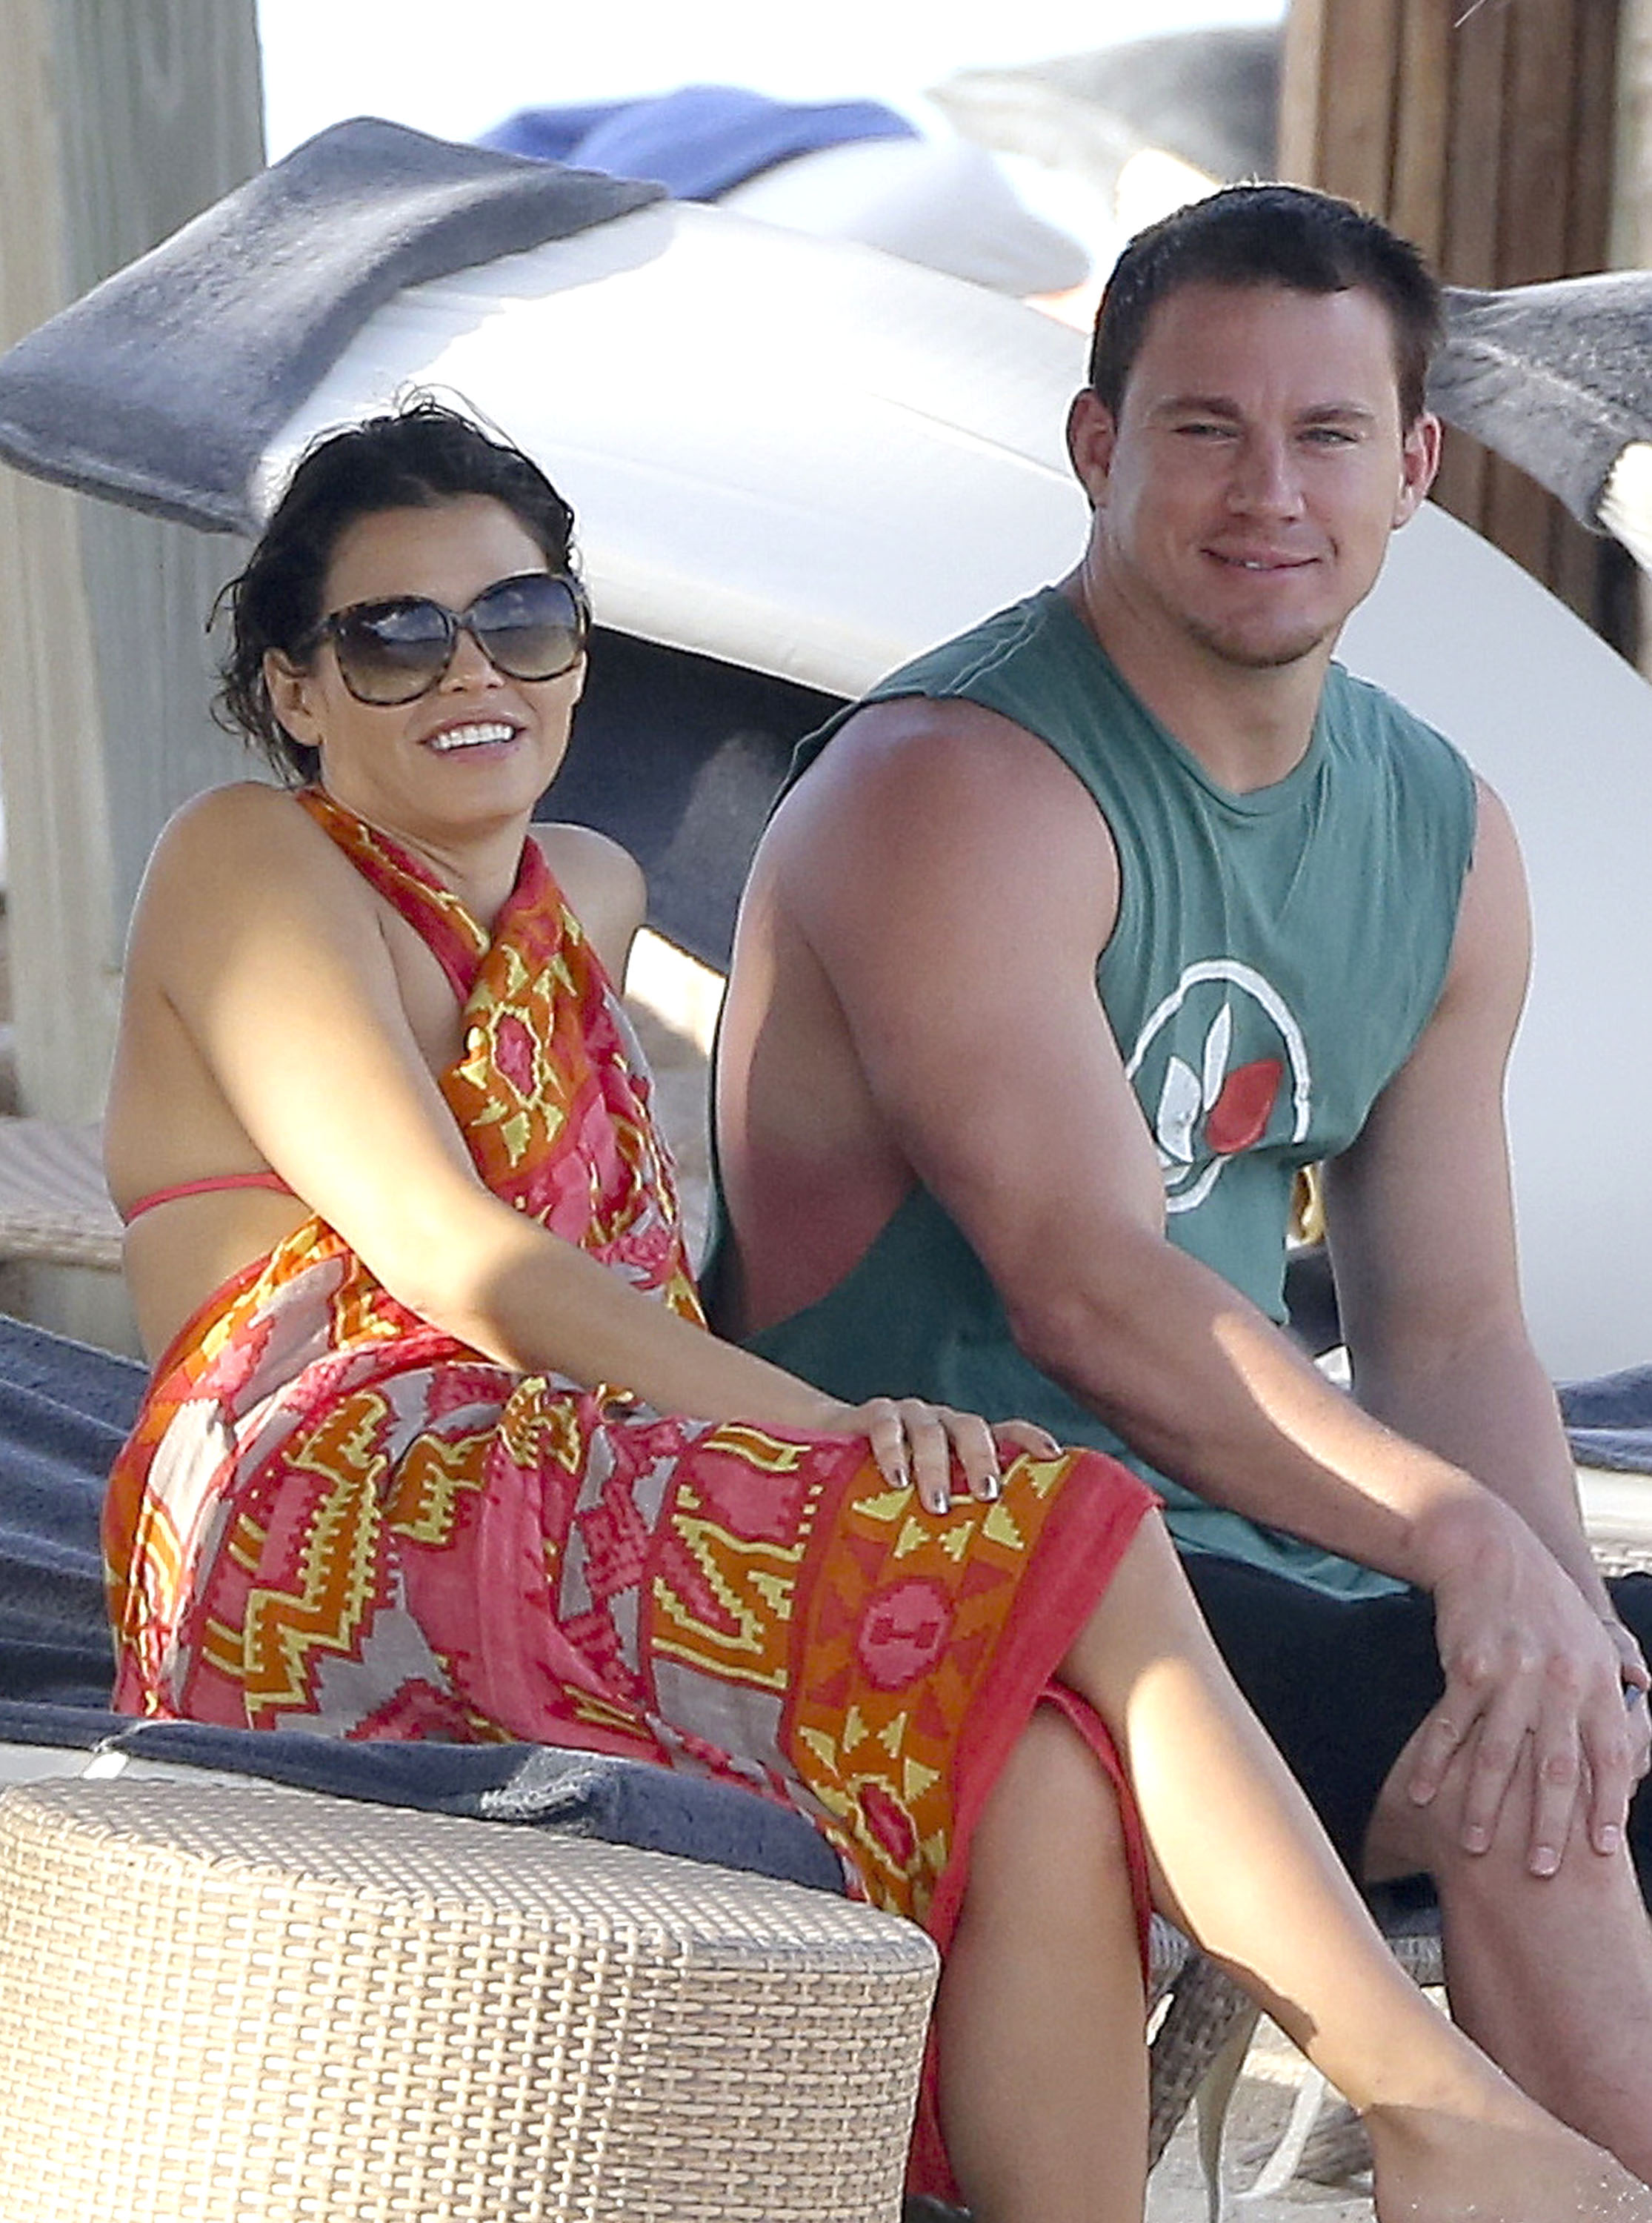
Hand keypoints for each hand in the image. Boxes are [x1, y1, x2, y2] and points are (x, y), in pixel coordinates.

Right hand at [832, 1397, 1061, 1513]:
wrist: (826, 1447)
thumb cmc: (890, 1490)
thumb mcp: (926, 1504)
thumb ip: (958, 1521)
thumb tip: (1000, 1582)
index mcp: (965, 1442)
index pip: (1007, 1430)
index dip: (1031, 1438)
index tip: (1053, 1456)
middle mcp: (943, 1424)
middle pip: (971, 1429)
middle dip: (981, 1459)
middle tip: (987, 1494)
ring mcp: (908, 1416)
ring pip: (930, 1430)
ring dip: (935, 1465)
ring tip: (936, 1503)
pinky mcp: (871, 1415)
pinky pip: (885, 1424)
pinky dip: (891, 1450)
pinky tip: (894, 1479)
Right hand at [1410, 1507, 1647, 1873]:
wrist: (1488, 1549)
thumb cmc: (1542, 1596)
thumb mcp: (1590, 1630)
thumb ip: (1615, 1667)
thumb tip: (1645, 1687)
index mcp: (1595, 1678)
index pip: (1609, 1756)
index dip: (1607, 1804)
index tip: (1601, 1849)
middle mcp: (1559, 1680)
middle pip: (1556, 1767)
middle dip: (1549, 1825)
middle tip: (1541, 1871)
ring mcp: (1512, 1674)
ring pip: (1499, 1755)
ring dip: (1486, 1806)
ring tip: (1477, 1846)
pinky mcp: (1468, 1666)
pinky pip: (1451, 1726)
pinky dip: (1436, 1762)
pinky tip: (1424, 1794)